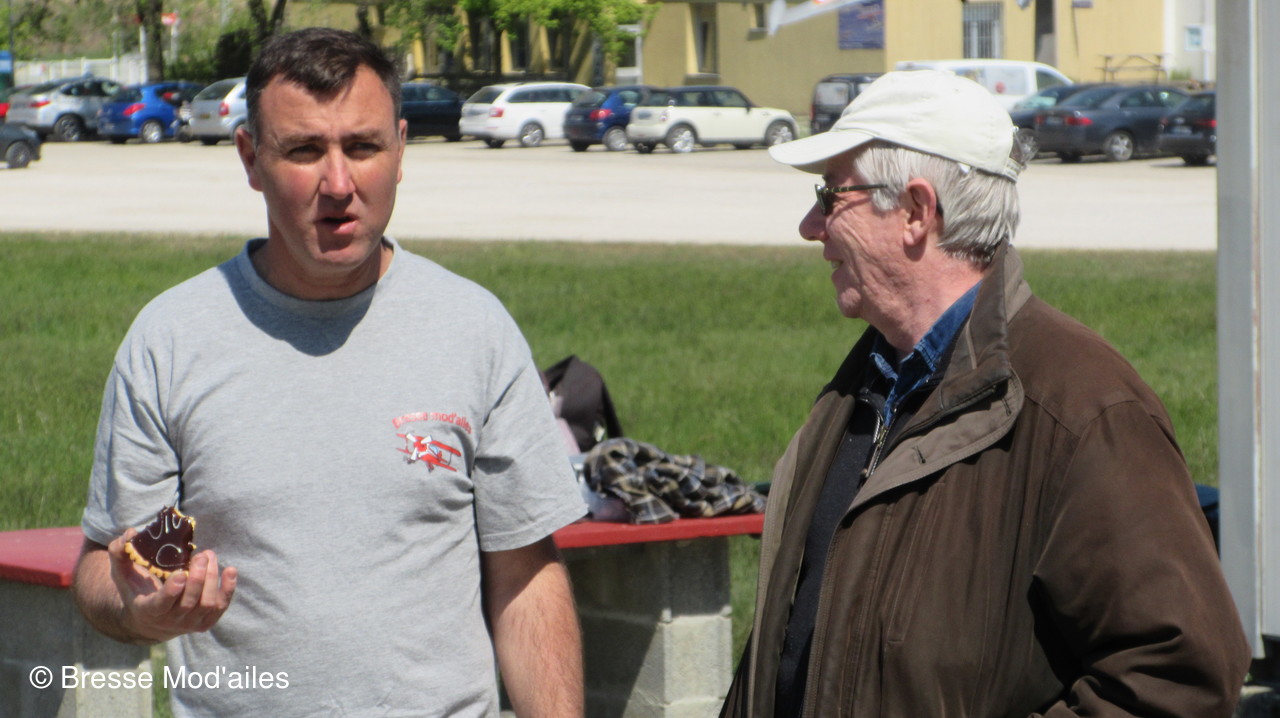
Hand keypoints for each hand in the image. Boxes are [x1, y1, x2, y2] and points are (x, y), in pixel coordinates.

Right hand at [107, 528, 237, 641]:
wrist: (149, 620)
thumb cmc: (136, 588)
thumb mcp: (122, 572)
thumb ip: (120, 553)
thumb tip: (130, 534)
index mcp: (147, 610)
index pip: (161, 605)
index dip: (171, 591)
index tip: (181, 573)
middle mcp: (169, 621)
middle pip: (189, 602)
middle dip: (198, 578)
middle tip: (202, 555)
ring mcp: (189, 624)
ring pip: (207, 603)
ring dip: (212, 578)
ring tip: (209, 555)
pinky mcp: (205, 622)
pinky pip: (221, 607)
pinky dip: (228, 589)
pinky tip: (230, 570)